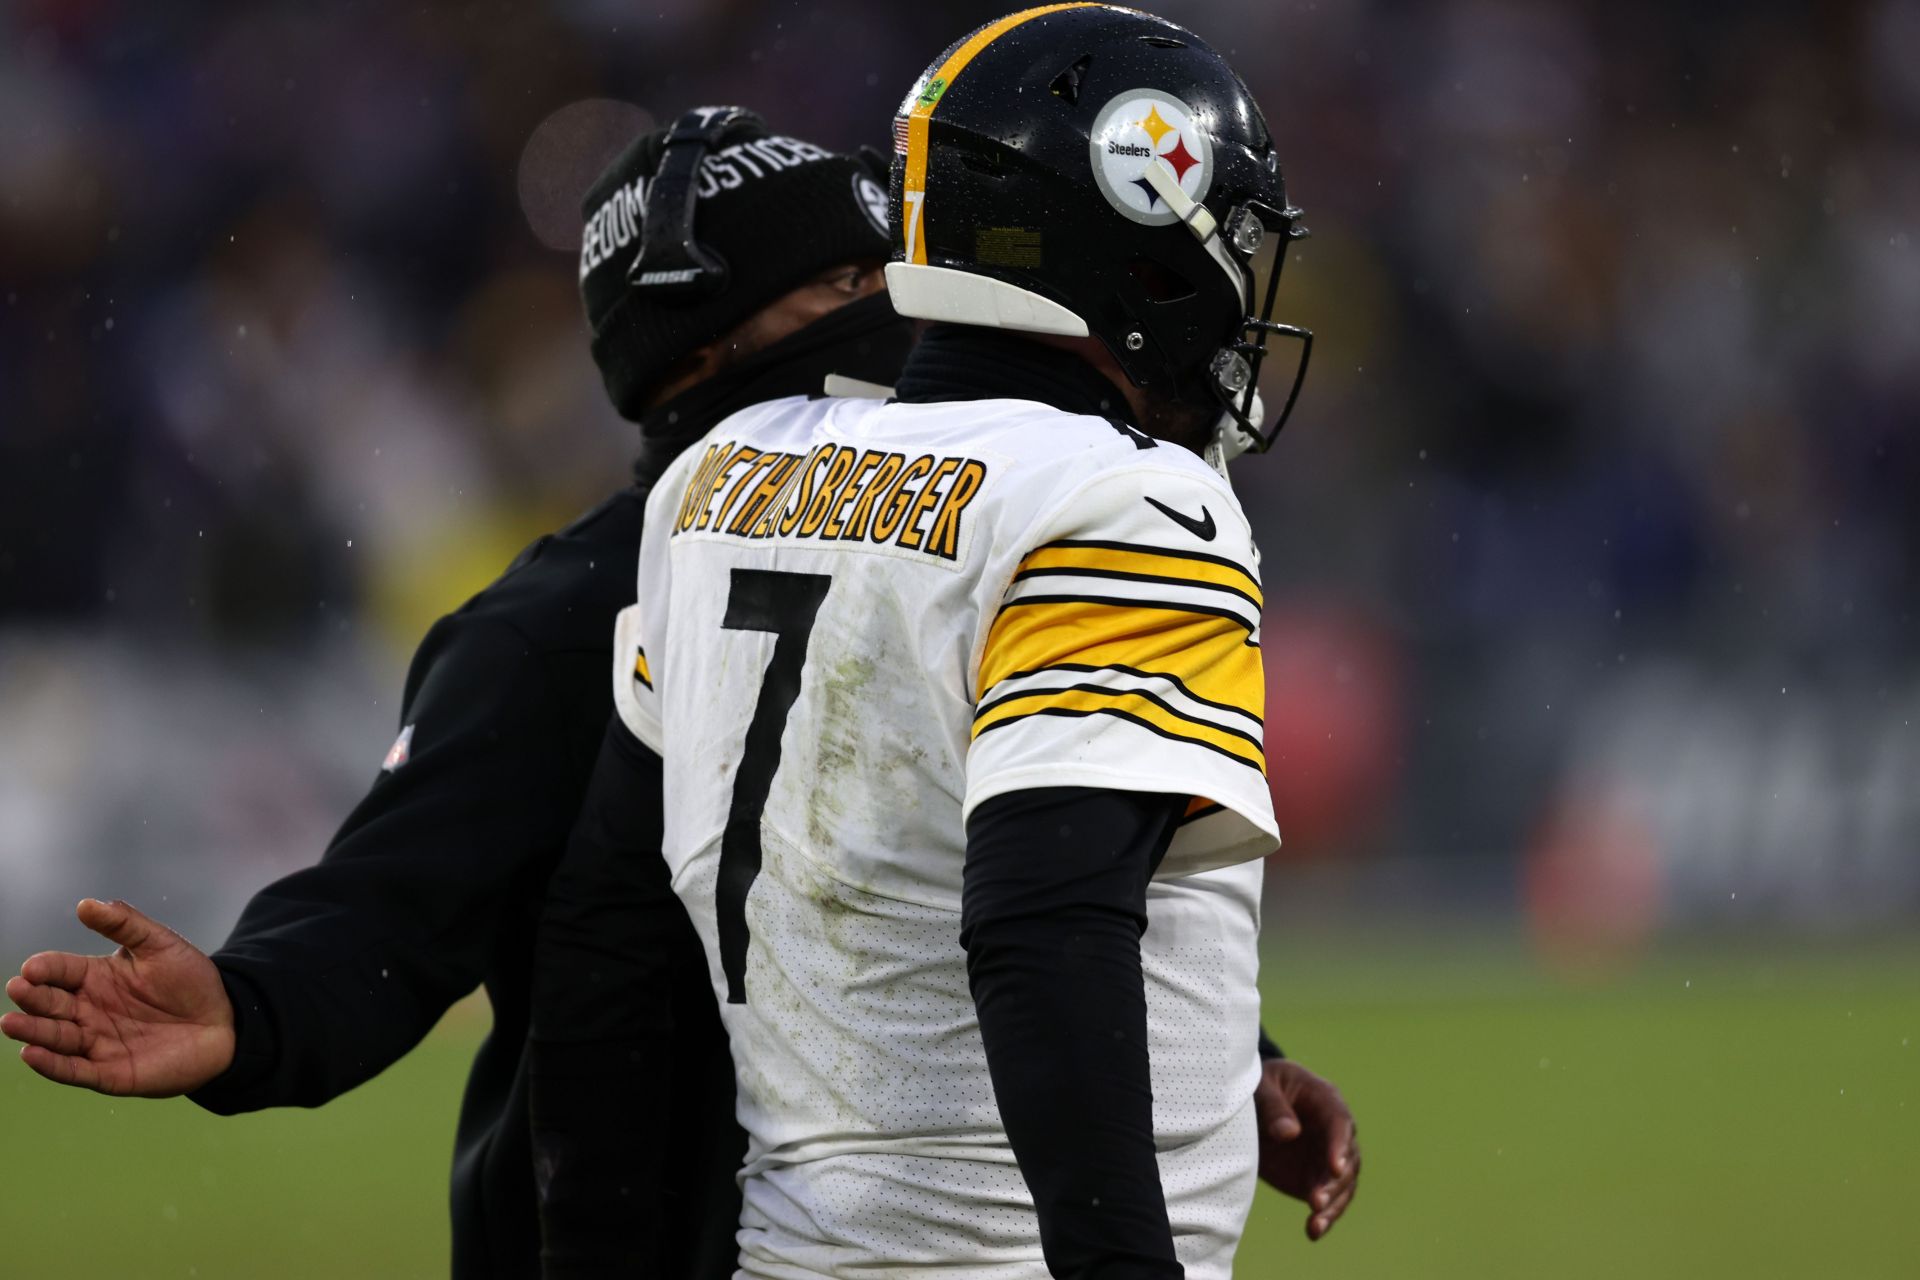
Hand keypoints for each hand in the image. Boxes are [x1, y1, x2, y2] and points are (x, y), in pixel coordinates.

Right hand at [2, 898, 234, 1096]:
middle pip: (51, 1003)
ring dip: (33, 1031)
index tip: (33, 968)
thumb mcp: (161, 945)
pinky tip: (32, 1054)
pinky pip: (74, 1070)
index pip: (60, 970)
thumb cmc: (191, 981)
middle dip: (32, 998)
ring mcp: (96, 1042)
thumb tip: (85, 904)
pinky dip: (52, 1065)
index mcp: (96, 978)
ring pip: (56, 1037)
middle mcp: (88, 1010)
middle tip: (19, 989)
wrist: (226, 1022)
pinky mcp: (109, 1072)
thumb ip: (125, 924)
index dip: (45, 968)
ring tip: (11, 1023)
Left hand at [1253, 1057, 1360, 1240]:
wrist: (1252, 1103)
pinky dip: (1323, 1217)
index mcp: (1325, 1100)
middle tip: (1316, 1200)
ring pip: (1343, 1184)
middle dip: (1335, 1182)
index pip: (1340, 1123)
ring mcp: (1327, 1157)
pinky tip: (1313, 1233)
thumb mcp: (1261, 1086)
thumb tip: (1288, 1133)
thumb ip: (1273, 1107)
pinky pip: (1327, 1199)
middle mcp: (1334, 1132)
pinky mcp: (1315, 1178)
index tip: (1334, 1166)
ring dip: (1332, 1205)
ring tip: (1316, 1223)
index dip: (1339, 1145)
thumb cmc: (1260, 1084)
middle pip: (1347, 1159)